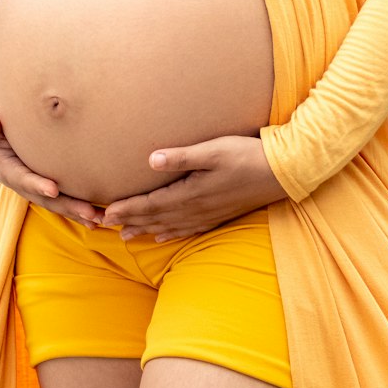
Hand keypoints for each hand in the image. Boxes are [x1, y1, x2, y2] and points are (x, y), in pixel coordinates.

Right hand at [0, 109, 104, 229]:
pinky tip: (98, 219)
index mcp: (8, 170)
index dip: (37, 185)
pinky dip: (78, 212)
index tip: (53, 190)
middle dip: (68, 206)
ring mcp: (34, 189)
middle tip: (90, 213)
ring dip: (78, 213)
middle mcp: (23, 185)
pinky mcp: (45, 189)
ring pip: (57, 204)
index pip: (23, 178)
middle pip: (46, 199)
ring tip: (100, 220)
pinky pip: (62, 202)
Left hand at [100, 135, 285, 241]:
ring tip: (126, 237)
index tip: (105, 214)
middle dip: (130, 222)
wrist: (282, 172)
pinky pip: (188, 230)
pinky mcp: (219, 215)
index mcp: (191, 193)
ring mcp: (209, 214)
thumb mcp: (214, 150)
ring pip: (170, 227)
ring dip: (146, 230)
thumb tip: (151, 160)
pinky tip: (164, 236)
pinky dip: (171, 233)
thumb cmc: (247, 156)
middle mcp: (197, 209)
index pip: (151, 204)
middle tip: (104, 227)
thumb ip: (182, 156)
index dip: (127, 210)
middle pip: (156, 218)